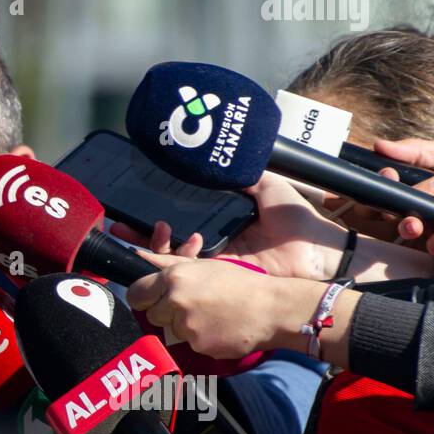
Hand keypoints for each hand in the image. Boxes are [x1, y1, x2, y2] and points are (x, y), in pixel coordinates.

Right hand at [112, 172, 349, 279]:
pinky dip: (168, 261)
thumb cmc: (296, 218)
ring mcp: (215, 262)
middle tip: (118, 223)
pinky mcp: (219, 275)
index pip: (181, 220)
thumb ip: (240, 175)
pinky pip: (187, 270)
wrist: (316, 249)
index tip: (134, 206)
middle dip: (138, 234)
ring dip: (149, 246)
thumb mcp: (265, 184)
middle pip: (167, 241)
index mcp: (222, 222)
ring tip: (138, 230)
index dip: (155, 216)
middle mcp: (214, 242)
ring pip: (170, 258)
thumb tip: (215, 158)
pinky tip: (160, 244)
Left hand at [127, 255, 318, 357]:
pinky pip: (190, 344)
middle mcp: (176, 301)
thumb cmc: (240, 282)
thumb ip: (168, 263)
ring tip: (212, 315)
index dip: (144, 298)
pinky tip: (220, 328)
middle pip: (152, 315)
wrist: (273, 308)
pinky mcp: (199, 345)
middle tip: (191, 306)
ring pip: (171, 331)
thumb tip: (139, 256)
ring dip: (185, 326)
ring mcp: (187, 326)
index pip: (136, 294)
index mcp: (174, 277)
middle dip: (166, 313)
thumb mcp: (204, 266)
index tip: (153, 299)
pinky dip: (202, 339)